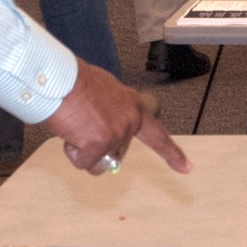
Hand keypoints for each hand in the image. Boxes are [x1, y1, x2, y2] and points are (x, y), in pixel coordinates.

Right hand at [42, 62, 190, 175]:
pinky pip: (84, 163)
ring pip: (98, 162)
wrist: (59, 78)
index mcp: (133, 106)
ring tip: (75, 124)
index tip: (187, 168)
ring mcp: (117, 133)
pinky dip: (73, 152)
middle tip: (81, 123)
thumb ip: (111, 113)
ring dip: (82, 150)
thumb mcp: (104, 94)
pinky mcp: (100, 144)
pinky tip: (70, 130)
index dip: (172, 153)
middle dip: (97, 148)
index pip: (157, 135)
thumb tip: (103, 139)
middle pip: (116, 154)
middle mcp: (130, 121)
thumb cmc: (74, 82)